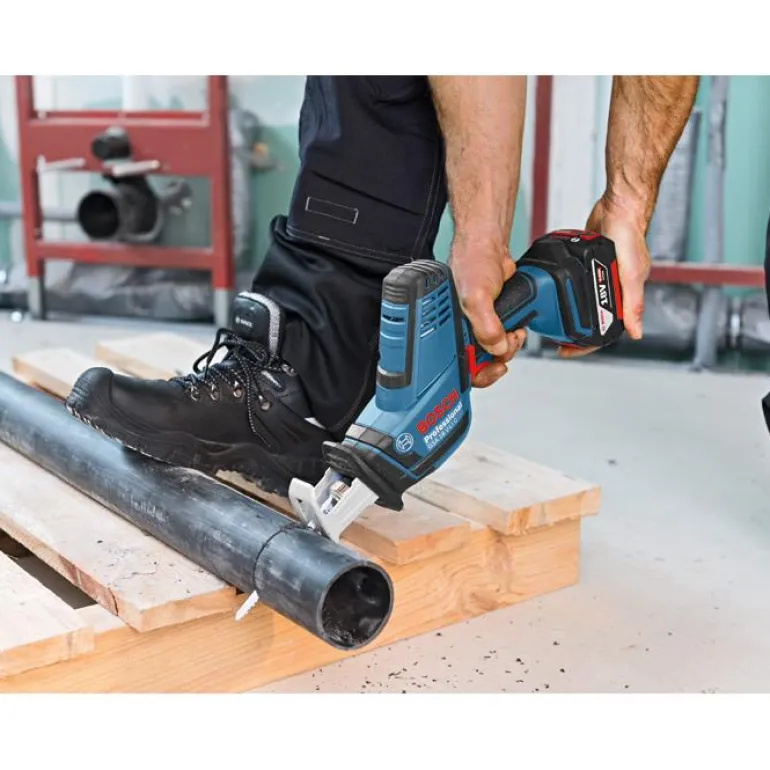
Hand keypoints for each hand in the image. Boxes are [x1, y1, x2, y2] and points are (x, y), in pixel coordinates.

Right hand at [448, 237, 526, 386]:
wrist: (490, 246)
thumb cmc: (472, 263)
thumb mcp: (476, 297)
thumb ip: (486, 326)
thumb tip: (497, 347)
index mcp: (449, 328)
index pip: (459, 365)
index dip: (477, 373)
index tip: (493, 370)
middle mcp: (461, 329)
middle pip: (479, 361)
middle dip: (497, 358)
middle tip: (505, 346)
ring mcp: (478, 325)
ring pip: (494, 351)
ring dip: (508, 347)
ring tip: (512, 334)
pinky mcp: (493, 319)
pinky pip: (503, 338)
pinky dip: (513, 337)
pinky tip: (515, 327)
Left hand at [558, 194, 650, 358]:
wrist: (619, 206)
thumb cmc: (630, 235)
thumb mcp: (631, 273)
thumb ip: (633, 303)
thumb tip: (636, 332)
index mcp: (626, 294)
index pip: (607, 329)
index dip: (587, 345)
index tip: (568, 351)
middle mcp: (613, 287)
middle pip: (591, 318)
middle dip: (573, 332)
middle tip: (553, 340)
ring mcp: (600, 274)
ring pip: (582, 301)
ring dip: (568, 312)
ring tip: (550, 322)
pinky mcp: (589, 262)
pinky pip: (576, 282)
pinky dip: (565, 290)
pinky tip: (553, 294)